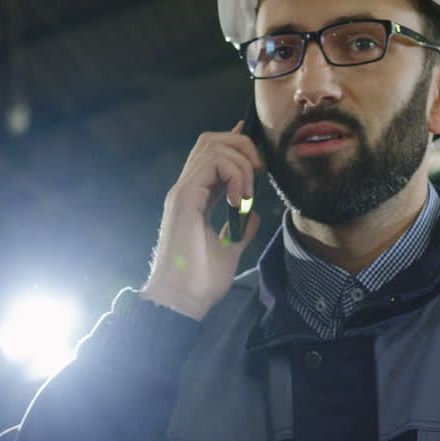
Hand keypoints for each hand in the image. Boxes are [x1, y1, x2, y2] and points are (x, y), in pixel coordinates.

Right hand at [140, 122, 262, 319]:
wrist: (181, 300)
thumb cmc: (200, 282)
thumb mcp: (230, 251)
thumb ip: (240, 232)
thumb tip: (254, 217)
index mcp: (196, 199)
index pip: (213, 157)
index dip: (235, 145)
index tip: (258, 150)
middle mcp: (187, 189)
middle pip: (210, 140)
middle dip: (241, 144)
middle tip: (258, 172)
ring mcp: (184, 191)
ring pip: (212, 145)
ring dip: (241, 163)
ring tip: (248, 194)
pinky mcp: (186, 197)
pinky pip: (213, 163)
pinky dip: (235, 174)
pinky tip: (240, 200)